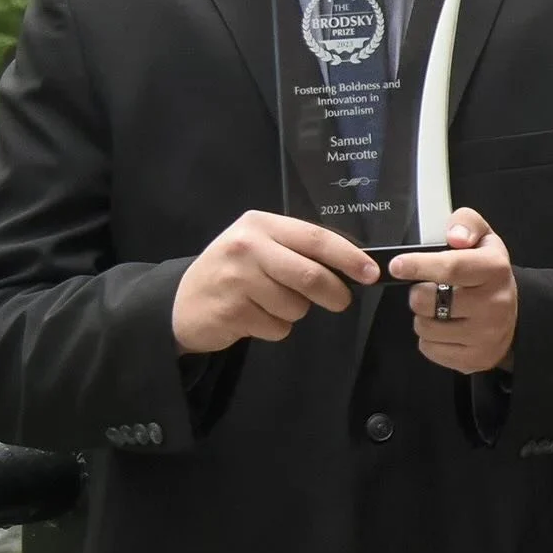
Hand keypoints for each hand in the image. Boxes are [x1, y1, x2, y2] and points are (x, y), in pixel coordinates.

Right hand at [171, 210, 378, 354]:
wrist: (180, 303)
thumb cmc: (232, 273)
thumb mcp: (260, 248)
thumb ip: (298, 250)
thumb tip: (353, 266)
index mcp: (260, 224)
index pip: (316, 238)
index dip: (349, 257)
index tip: (372, 273)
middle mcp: (247, 247)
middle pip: (311, 275)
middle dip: (333, 293)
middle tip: (339, 302)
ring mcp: (237, 279)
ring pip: (296, 306)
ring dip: (294, 312)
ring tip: (268, 304)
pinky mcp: (232, 311)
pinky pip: (278, 327)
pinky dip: (274, 328)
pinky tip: (252, 317)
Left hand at [386, 208, 516, 373]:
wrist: (515, 317)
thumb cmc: (488, 272)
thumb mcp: (484, 238)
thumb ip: (466, 223)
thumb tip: (455, 237)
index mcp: (494, 270)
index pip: (451, 267)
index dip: (419, 265)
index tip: (396, 266)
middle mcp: (494, 304)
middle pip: (427, 300)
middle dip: (418, 293)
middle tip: (430, 289)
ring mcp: (485, 336)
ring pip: (424, 327)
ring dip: (424, 317)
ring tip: (440, 310)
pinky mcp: (474, 360)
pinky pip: (430, 349)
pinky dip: (431, 339)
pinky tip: (447, 329)